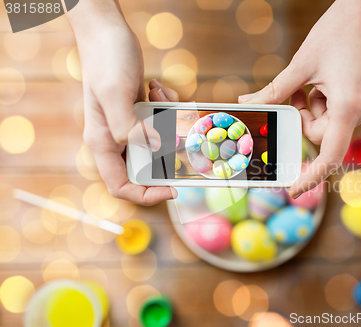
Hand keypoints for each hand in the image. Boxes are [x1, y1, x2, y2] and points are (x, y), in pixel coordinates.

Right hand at [67, 1, 176, 203]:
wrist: (108, 32)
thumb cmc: (105, 60)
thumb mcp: (114, 94)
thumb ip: (129, 128)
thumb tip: (154, 149)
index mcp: (103, 142)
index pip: (120, 185)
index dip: (146, 195)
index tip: (172, 190)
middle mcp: (116, 138)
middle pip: (147, 165)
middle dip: (167, 151)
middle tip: (178, 132)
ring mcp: (130, 124)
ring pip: (160, 141)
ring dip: (169, 122)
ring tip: (162, 96)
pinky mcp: (141, 112)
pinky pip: (163, 120)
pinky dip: (169, 106)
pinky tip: (158, 88)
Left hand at [239, 0, 360, 198]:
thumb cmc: (339, 30)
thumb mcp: (301, 64)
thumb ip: (275, 91)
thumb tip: (248, 102)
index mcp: (349, 106)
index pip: (330, 154)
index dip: (312, 175)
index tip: (294, 188)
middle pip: (323, 132)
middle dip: (304, 117)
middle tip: (298, 90)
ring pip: (330, 120)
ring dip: (315, 105)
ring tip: (315, 77)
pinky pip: (341, 110)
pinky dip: (327, 99)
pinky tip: (327, 76)